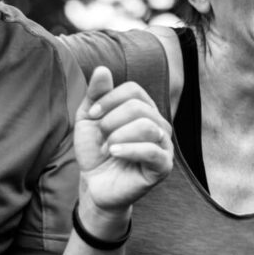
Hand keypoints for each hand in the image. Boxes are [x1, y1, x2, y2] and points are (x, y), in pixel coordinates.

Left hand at [75, 67, 172, 213]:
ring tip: (108, 150)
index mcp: (145, 110)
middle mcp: (159, 124)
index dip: (108, 100)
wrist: (95, 184)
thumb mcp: (89, 120)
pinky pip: (152, 151)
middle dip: (110, 121)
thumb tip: (102, 69)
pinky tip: (114, 154)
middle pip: (138, 107)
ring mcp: (164, 145)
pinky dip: (128, 150)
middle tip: (101, 138)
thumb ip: (96, 95)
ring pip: (146, 126)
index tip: (92, 116)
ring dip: (117, 137)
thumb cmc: (95, 151)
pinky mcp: (163, 166)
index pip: (133, 90)